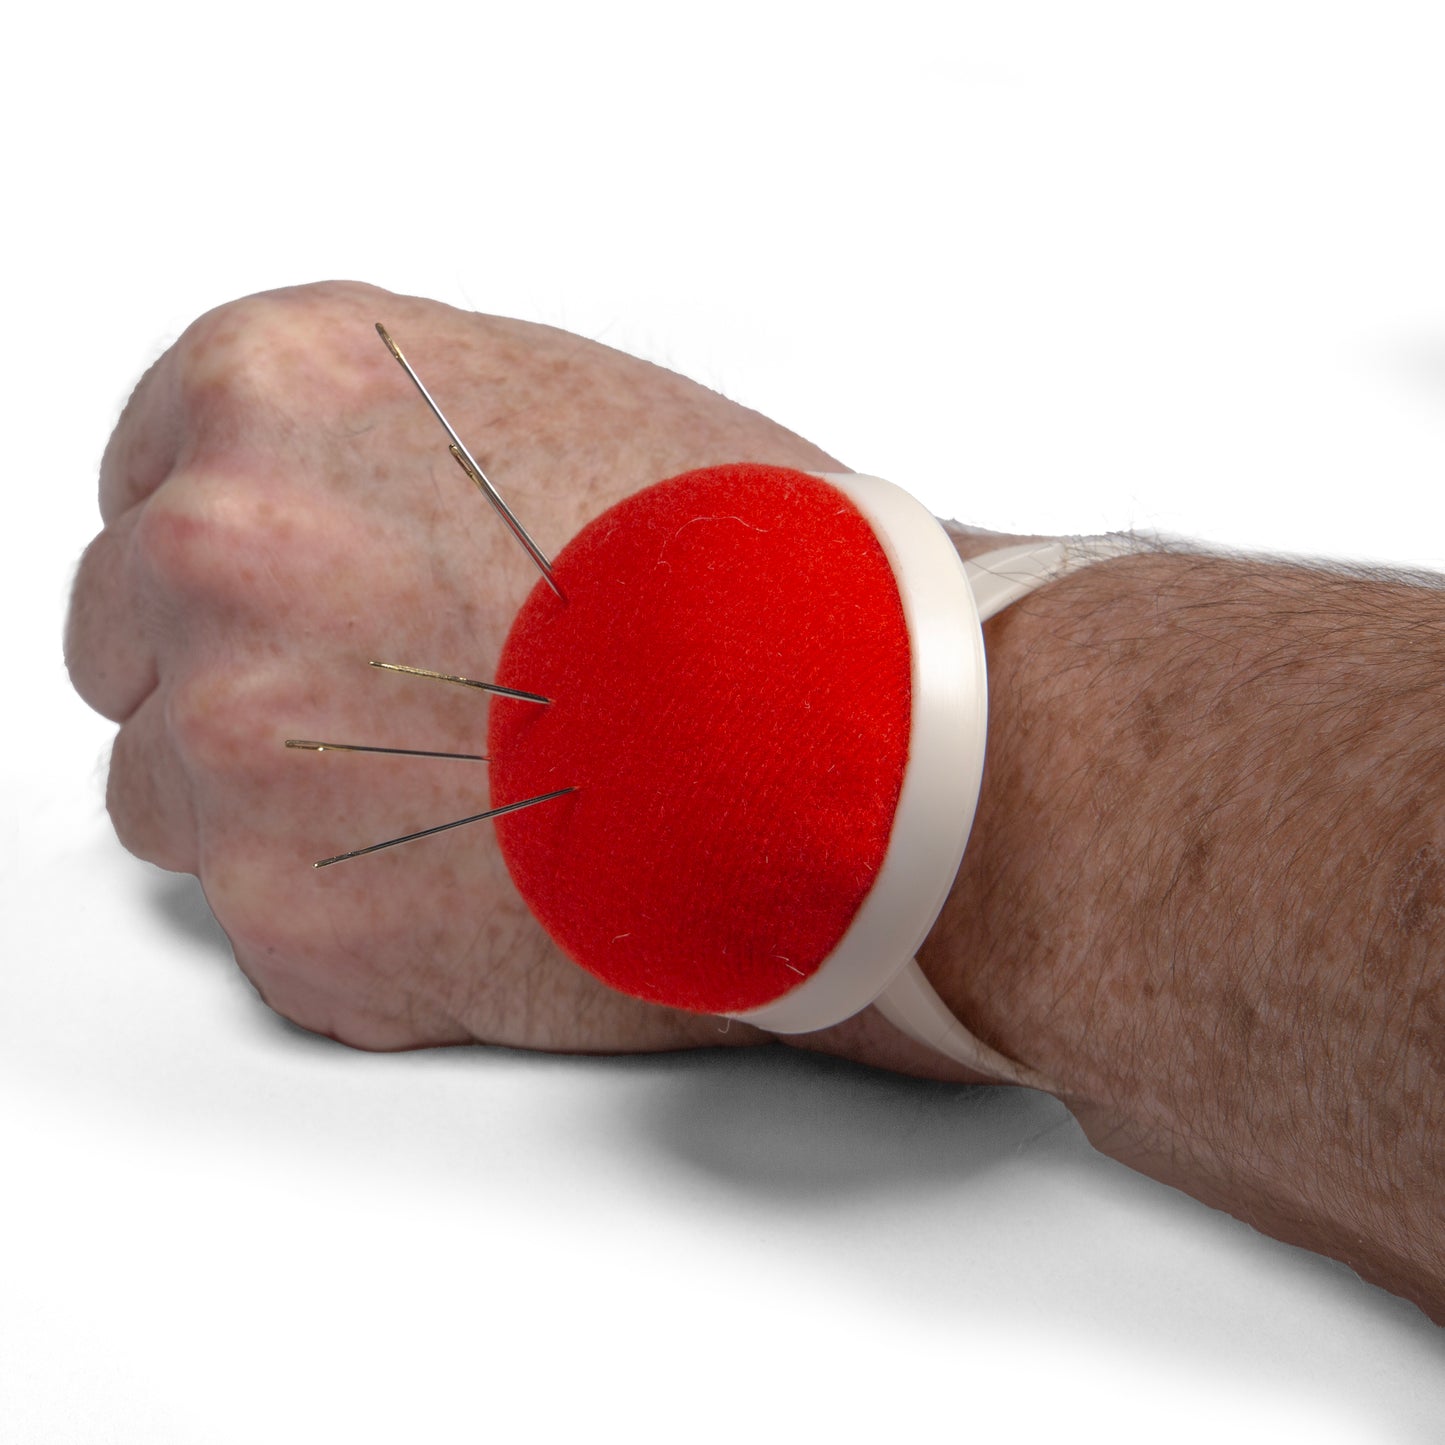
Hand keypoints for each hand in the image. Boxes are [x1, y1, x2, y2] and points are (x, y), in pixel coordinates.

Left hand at [66, 280, 858, 1055]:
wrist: (866, 738)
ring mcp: (241, 749)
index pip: (148, 479)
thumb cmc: (754, 569)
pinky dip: (362, 911)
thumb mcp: (547, 408)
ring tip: (460, 803)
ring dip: (283, 802)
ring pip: (172, 790)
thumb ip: (384, 445)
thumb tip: (328, 509)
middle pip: (135, 639)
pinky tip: (495, 880)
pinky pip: (271, 915)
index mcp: (275, 389)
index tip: (308, 599)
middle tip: (395, 713)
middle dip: (246, 672)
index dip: (242, 552)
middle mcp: (219, 553)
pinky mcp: (296, 925)